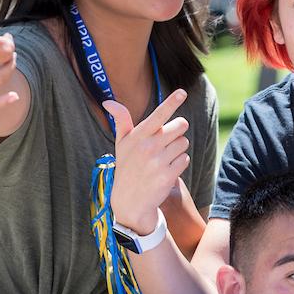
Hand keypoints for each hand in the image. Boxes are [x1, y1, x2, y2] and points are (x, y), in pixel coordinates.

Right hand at [105, 88, 189, 233]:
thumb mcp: (121, 144)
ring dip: (177, 149)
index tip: (183, 92)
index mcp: (138, 136)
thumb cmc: (127, 167)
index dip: (171, 102)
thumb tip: (108, 101)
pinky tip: (167, 169)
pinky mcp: (168, 175)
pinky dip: (179, 163)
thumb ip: (121, 121)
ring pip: (184, 143)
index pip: (158, 115)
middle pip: (180, 126)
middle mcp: (148, 147)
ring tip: (163, 158)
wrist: (130, 201)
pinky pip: (185, 159)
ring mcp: (159, 162)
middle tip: (167, 140)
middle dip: (177, 131)